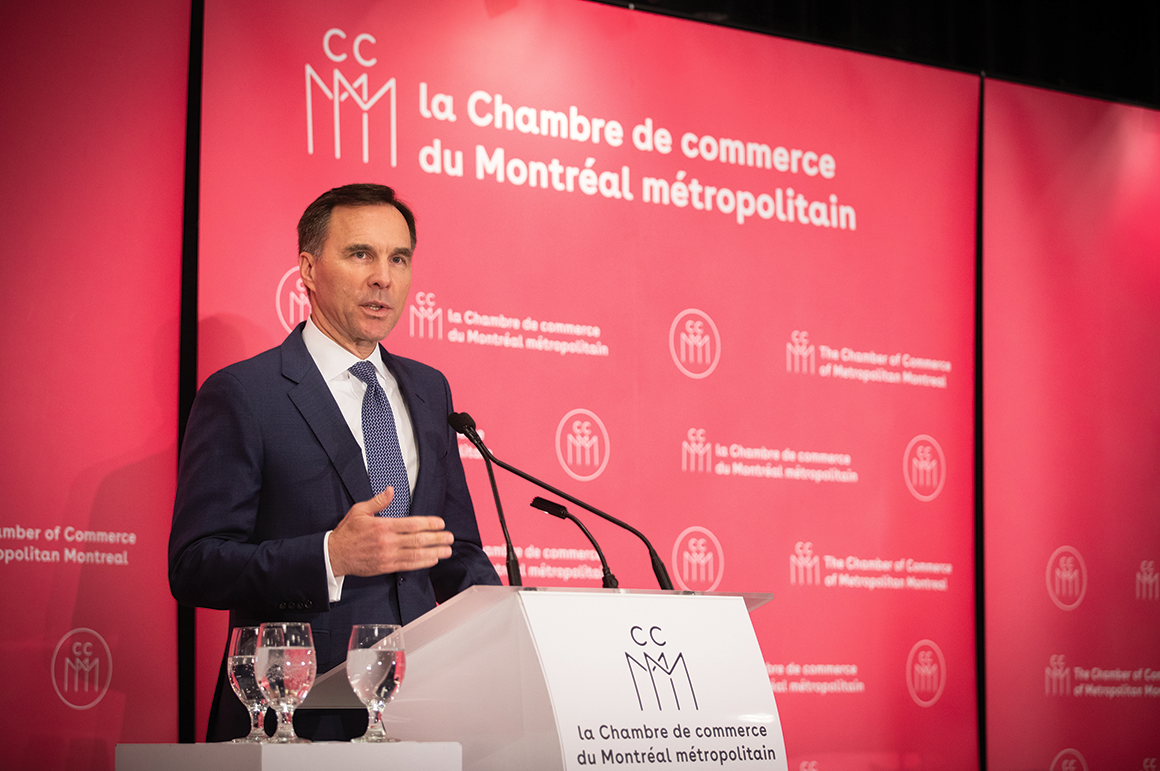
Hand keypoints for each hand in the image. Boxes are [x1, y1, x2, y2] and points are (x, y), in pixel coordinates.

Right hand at [327, 488, 453, 576]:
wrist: (334, 555)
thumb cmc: (347, 532)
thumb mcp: (359, 511)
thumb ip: (378, 501)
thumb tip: (390, 491)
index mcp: (383, 526)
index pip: (412, 524)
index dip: (429, 524)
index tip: (440, 523)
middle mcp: (387, 542)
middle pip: (418, 540)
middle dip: (437, 539)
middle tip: (450, 537)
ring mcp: (387, 556)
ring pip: (416, 555)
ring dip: (434, 553)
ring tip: (447, 551)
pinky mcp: (385, 567)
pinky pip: (408, 565)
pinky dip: (422, 563)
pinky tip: (432, 560)